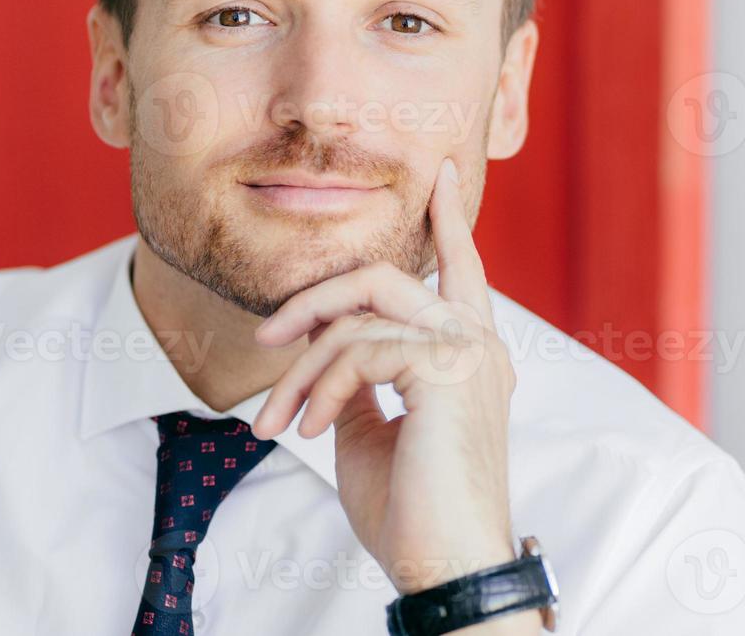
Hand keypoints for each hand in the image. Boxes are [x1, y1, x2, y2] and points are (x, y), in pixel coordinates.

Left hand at [251, 158, 523, 600]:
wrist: (446, 568)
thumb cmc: (413, 514)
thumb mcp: (372, 436)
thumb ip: (360, 384)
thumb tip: (327, 357)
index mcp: (470, 354)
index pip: (462, 271)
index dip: (448, 221)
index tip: (441, 177)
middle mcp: (478, 343)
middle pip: (386, 277)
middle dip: (315, 298)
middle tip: (266, 337)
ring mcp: (469, 351)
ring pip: (361, 314)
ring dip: (300, 368)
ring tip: (274, 421)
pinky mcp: (449, 369)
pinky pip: (359, 350)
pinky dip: (320, 388)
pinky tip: (309, 430)